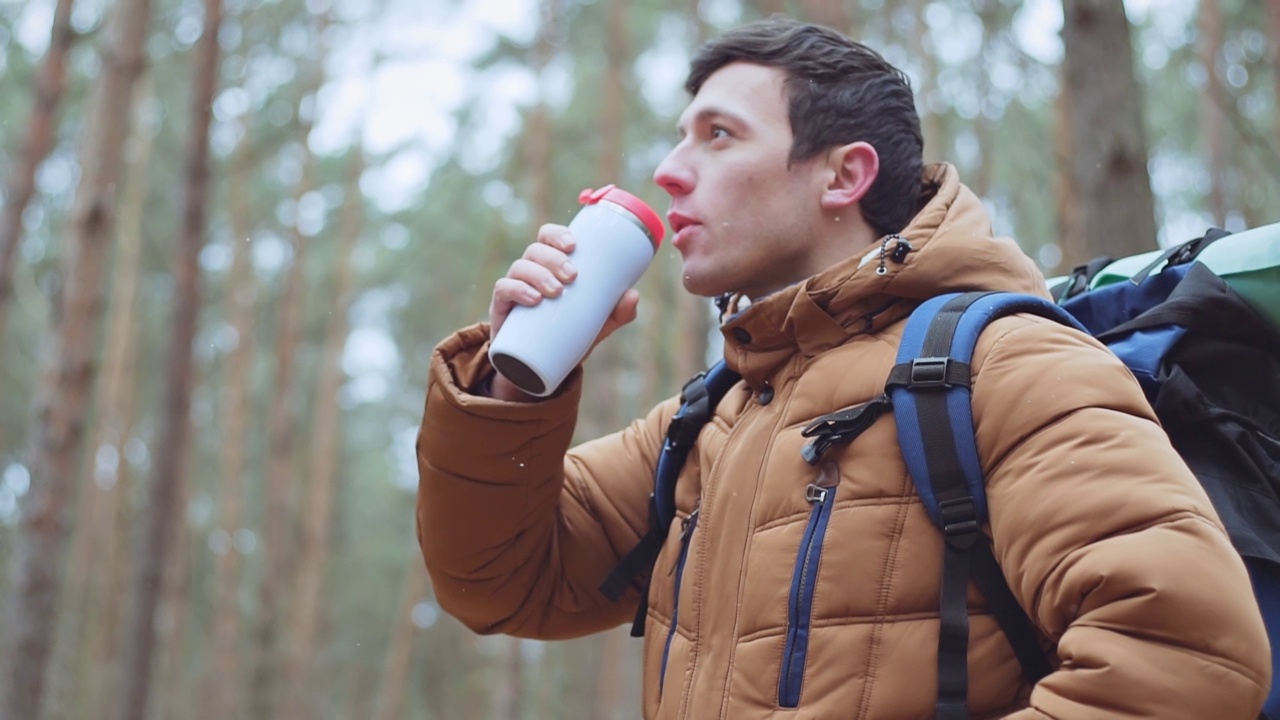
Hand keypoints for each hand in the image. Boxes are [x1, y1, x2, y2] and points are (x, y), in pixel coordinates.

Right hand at [488, 224, 639, 400]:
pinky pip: (502, 290)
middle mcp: (530, 272)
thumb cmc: (566, 335)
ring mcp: (513, 288)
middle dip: (553, 258)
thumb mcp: (596, 325)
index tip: (574, 245)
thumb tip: (633, 295)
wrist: (537, 369)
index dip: (557, 234)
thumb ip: (617, 312)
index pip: (547, 237)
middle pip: (535, 250)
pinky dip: (517, 290)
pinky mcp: (501, 308)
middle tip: (572, 276)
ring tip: (556, 291)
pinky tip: (533, 299)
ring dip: (538, 274)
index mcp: (549, 266)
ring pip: (519, 267)